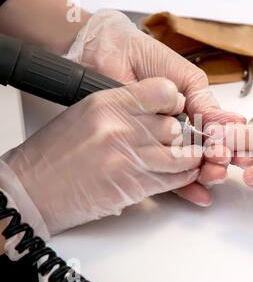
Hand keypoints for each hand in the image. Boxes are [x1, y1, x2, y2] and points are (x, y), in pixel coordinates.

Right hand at [2, 78, 202, 233]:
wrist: (32, 190)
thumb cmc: (53, 155)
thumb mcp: (85, 114)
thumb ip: (122, 110)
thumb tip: (155, 114)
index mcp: (108, 103)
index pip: (162, 91)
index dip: (174, 102)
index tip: (175, 110)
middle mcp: (121, 127)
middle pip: (175, 126)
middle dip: (182, 135)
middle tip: (182, 141)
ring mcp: (128, 157)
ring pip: (181, 154)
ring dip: (190, 159)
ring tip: (192, 159)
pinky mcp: (133, 186)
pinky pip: (172, 179)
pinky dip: (184, 178)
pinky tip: (185, 175)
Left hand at [66, 10, 246, 205]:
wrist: (108, 56)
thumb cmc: (146, 59)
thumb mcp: (184, 77)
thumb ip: (203, 100)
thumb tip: (232, 122)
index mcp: (192, 112)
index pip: (216, 135)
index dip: (228, 144)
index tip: (240, 152)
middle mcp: (179, 131)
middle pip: (205, 154)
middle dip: (219, 162)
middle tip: (225, 163)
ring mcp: (161, 144)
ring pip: (188, 167)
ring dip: (205, 174)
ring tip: (214, 175)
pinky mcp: (142, 154)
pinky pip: (164, 174)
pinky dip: (183, 185)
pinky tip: (199, 192)